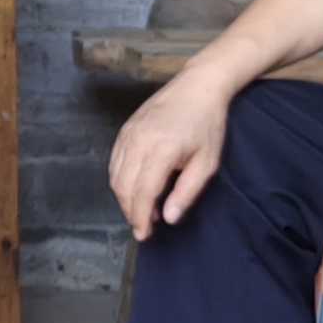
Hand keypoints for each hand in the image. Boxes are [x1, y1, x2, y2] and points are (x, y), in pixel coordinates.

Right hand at [109, 73, 231, 238]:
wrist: (197, 87)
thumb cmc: (207, 125)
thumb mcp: (207, 163)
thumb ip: (186, 192)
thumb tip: (168, 218)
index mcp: (161, 150)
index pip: (142, 193)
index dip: (140, 218)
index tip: (144, 235)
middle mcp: (138, 142)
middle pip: (123, 187)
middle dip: (130, 211)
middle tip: (144, 226)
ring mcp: (128, 134)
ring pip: (115, 176)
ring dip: (124, 198)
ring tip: (142, 208)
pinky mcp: (124, 130)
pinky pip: (114, 162)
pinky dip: (120, 180)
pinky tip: (135, 187)